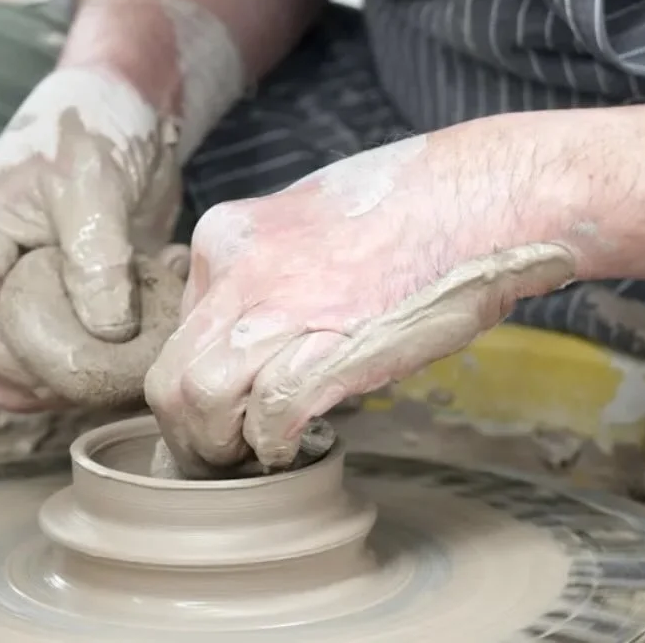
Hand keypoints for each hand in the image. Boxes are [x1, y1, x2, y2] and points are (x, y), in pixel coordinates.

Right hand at [0, 67, 180, 408]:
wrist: (129, 100)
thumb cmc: (94, 124)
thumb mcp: (93, 185)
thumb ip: (96, 261)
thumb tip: (107, 333)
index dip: (24, 362)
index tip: (90, 359)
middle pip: (1, 360)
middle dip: (63, 370)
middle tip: (128, 353)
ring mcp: (21, 284)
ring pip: (39, 360)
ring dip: (97, 358)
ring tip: (149, 319)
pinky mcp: (64, 291)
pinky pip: (77, 340)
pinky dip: (118, 339)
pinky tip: (159, 296)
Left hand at [144, 128, 575, 472]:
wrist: (474, 192)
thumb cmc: (410, 203)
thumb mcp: (309, 214)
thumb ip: (269, 266)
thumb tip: (256, 324)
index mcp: (228, 235)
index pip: (179, 333)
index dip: (200, 379)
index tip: (227, 405)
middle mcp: (237, 269)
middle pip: (170, 378)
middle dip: (192, 430)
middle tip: (226, 451)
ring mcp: (278, 308)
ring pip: (199, 401)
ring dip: (222, 445)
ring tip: (257, 452)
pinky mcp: (325, 347)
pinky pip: (268, 416)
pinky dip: (276, 444)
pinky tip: (297, 442)